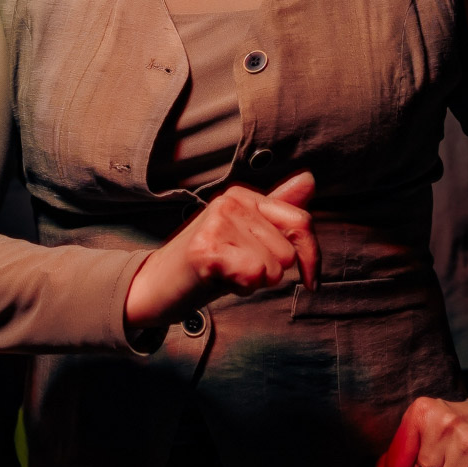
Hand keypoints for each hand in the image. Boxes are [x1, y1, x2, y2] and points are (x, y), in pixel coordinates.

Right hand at [123, 172, 317, 328]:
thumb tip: (309, 179)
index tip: (311, 281)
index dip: (311, 257)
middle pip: (288, 252)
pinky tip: (218, 280)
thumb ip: (277, 209)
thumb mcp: (246, 234)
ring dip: (252, 282)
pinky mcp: (206, 249)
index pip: (301, 222)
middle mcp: (230, 201)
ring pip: (272, 268)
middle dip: (268, 273)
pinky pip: (254, 275)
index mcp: (243, 195)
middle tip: (236, 269)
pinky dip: (240, 287)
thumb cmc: (206, 262)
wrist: (156, 285)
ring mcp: (216, 222)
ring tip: (225, 273)